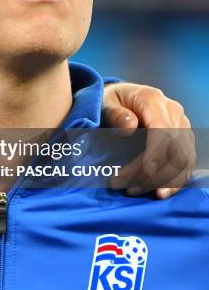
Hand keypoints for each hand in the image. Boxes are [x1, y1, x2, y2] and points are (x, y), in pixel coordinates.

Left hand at [102, 83, 194, 198]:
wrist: (122, 97)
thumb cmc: (110, 101)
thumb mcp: (104, 102)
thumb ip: (114, 113)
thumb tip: (130, 127)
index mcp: (153, 99)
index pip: (162, 129)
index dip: (157, 153)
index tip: (146, 171)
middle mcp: (173, 111)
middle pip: (173, 148)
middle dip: (152, 172)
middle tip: (124, 185)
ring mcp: (181, 125)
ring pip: (183, 159)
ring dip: (162, 180)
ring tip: (134, 190)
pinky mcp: (184, 138)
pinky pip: (187, 163)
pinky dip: (175, 181)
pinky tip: (159, 192)